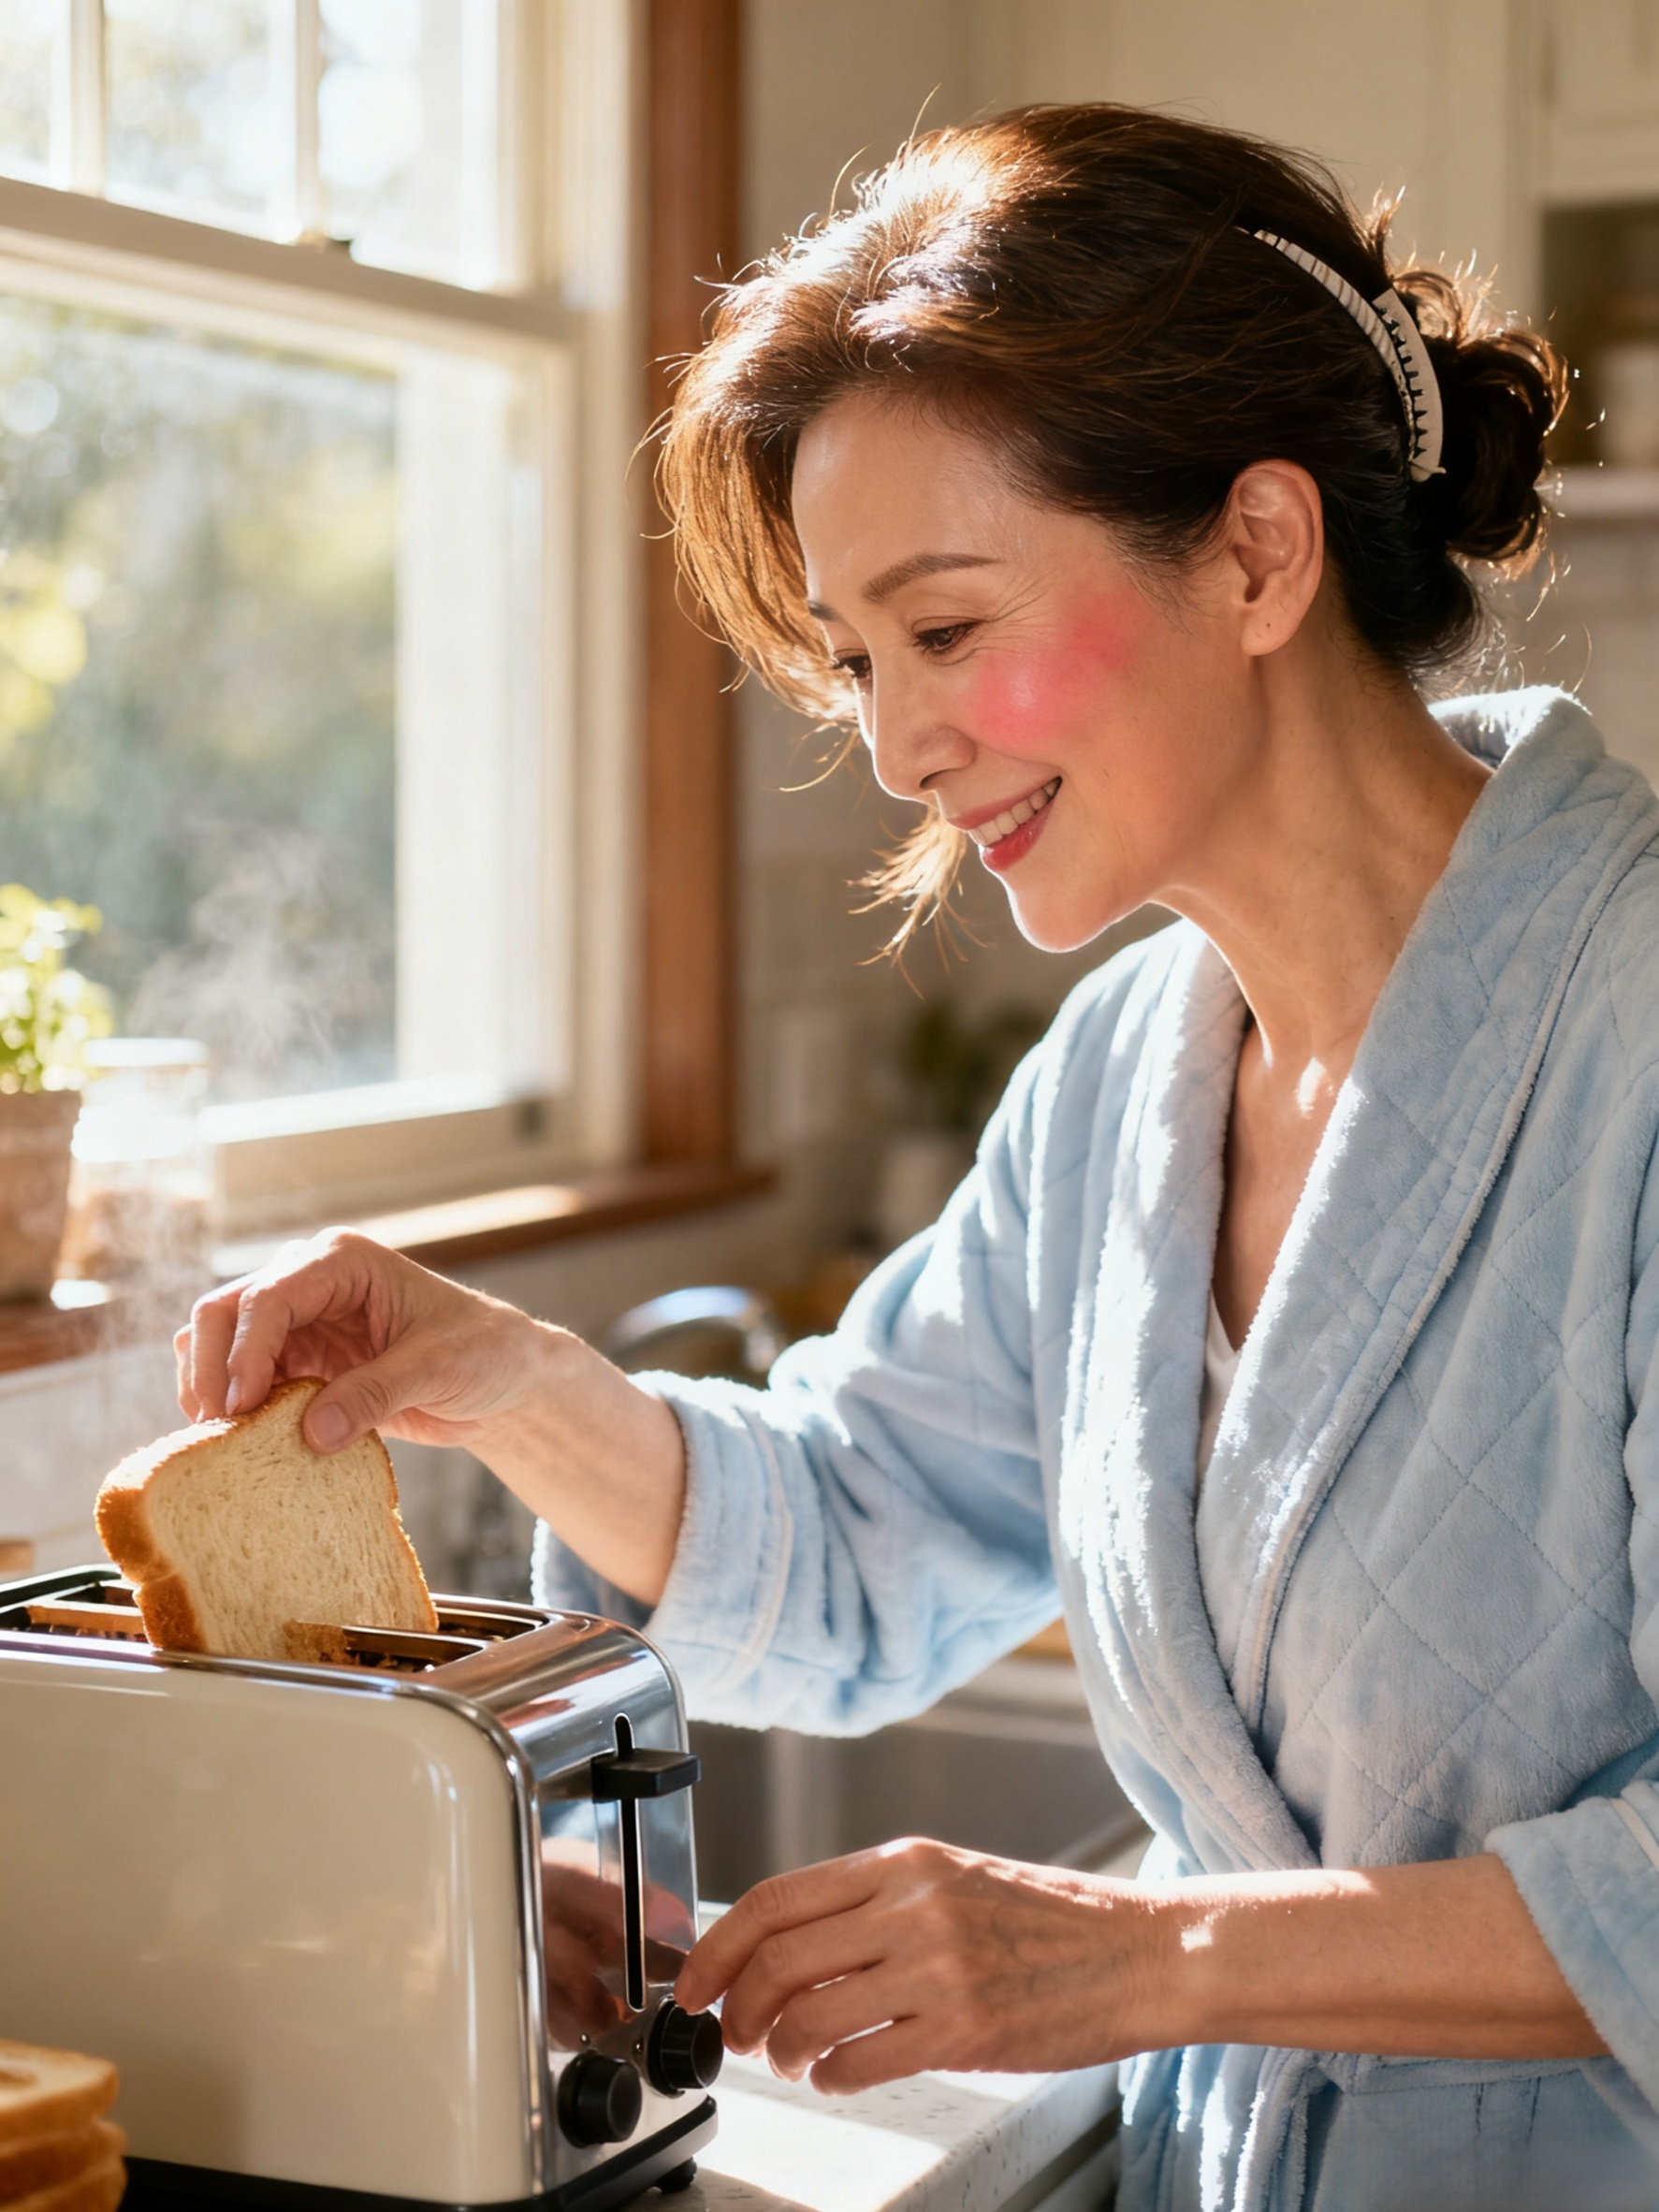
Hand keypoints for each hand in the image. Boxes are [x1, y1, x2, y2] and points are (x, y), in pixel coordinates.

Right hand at [176, 1227, 554, 1455]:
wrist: (500, 1378)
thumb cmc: (481, 1352)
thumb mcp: (437, 1369)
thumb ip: (376, 1394)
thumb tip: (312, 1433)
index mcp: (342, 1261)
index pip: (269, 1297)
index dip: (245, 1351)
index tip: (241, 1406)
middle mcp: (308, 1281)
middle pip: (225, 1313)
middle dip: (212, 1368)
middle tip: (216, 1429)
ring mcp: (298, 1322)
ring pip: (218, 1344)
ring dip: (211, 1388)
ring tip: (221, 1441)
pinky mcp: (298, 1361)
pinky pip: (243, 1380)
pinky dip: (233, 1408)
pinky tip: (241, 1443)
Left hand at [674, 1838, 1148, 2092]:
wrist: (1140, 1952)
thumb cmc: (1051, 1922)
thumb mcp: (954, 1879)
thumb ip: (877, 1902)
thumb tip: (791, 1945)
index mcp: (903, 1863)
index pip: (774, 1898)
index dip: (719, 1949)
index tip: (697, 1984)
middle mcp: (912, 1907)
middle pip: (777, 1959)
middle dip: (738, 2010)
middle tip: (737, 2036)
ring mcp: (938, 1968)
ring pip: (809, 2015)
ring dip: (782, 2051)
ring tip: (792, 2061)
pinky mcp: (965, 2030)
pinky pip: (862, 2062)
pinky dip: (832, 2079)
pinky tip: (840, 2076)